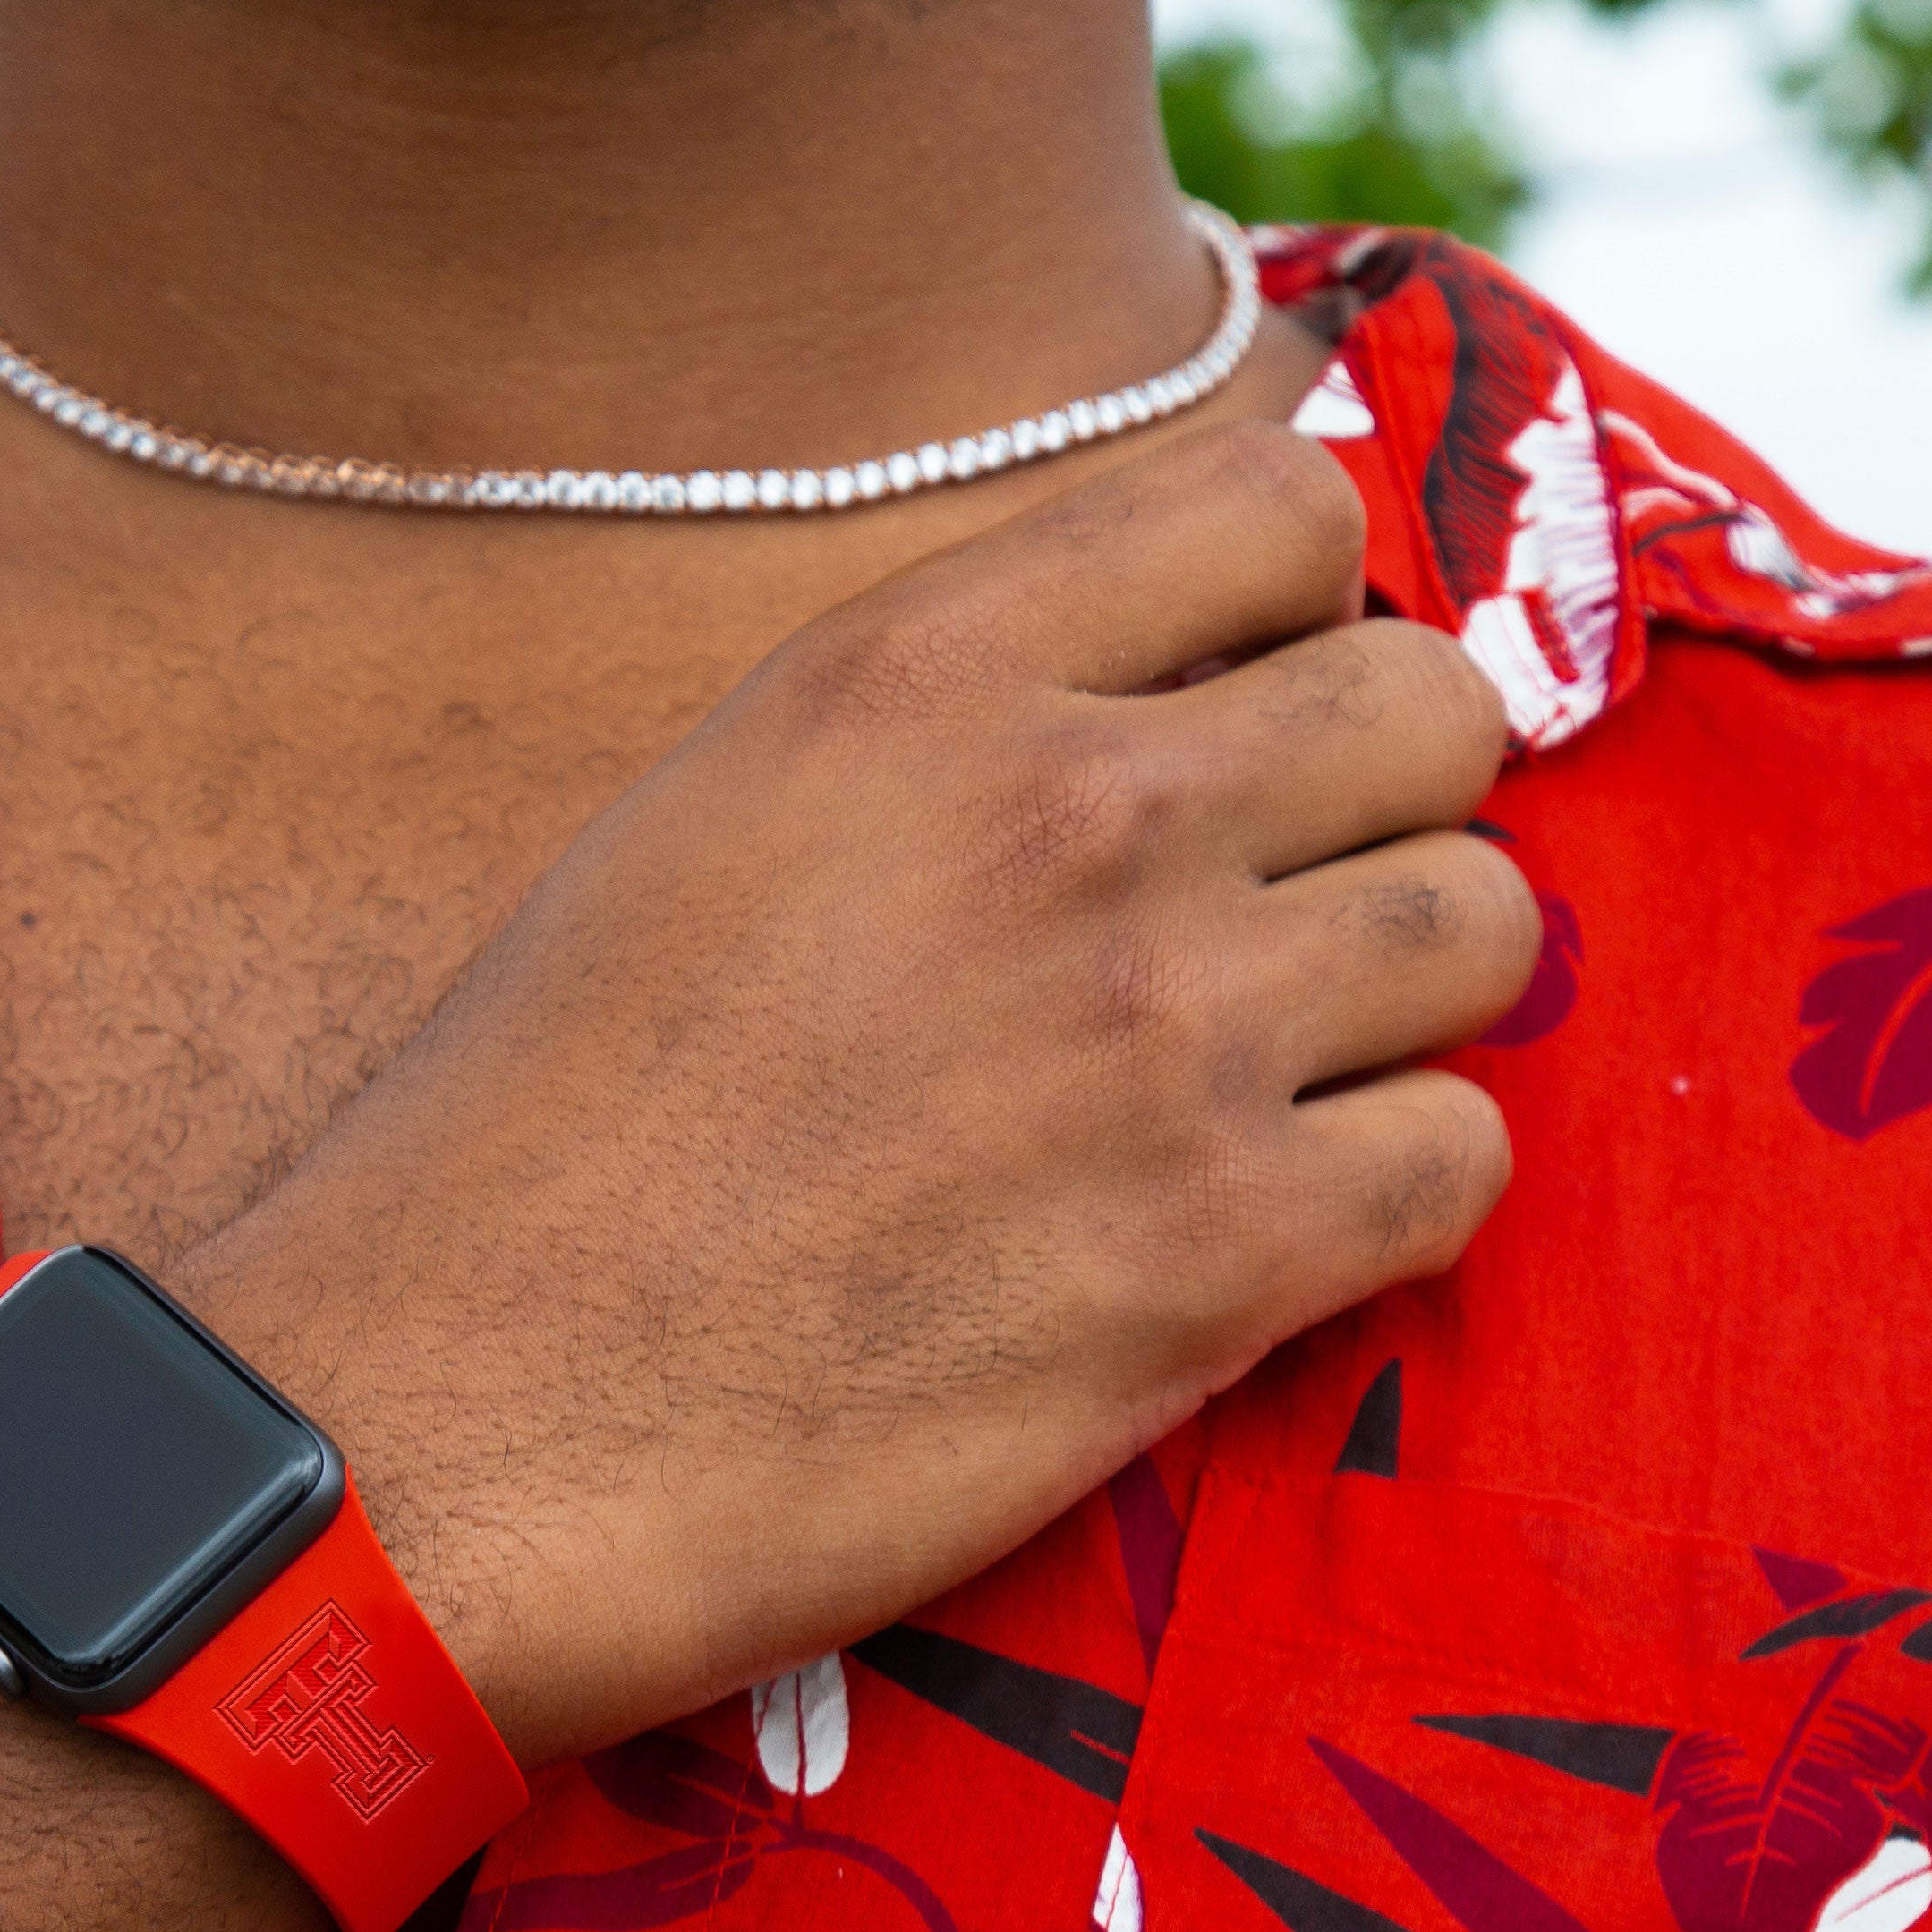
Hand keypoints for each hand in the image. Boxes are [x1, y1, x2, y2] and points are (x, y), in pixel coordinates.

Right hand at [183, 421, 1534, 1765]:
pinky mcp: (1218, 1257)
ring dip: (1404, 1008)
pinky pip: (1464, 1156)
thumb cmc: (529, 1150)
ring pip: (1481, 925)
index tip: (1241, 731)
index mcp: (916, 673)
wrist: (450, 1430)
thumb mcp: (697, 829)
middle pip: (1432, 710)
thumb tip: (1126, 709)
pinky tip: (1266, 1238)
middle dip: (1384, 808)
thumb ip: (927, 738)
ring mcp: (1166, 1032)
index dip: (1293, 619)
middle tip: (1279, 927)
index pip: (1277, 501)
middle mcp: (1073, 813)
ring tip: (1275, 1092)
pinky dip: (1393, 1194)